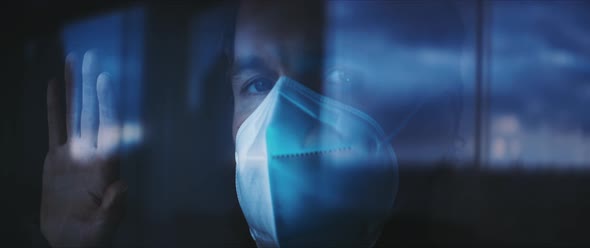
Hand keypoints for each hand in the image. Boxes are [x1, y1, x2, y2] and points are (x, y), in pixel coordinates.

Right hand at [40, 51, 126, 246]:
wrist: (68, 242)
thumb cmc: (89, 238)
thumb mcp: (103, 228)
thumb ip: (114, 209)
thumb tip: (124, 186)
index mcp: (105, 168)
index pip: (109, 130)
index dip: (106, 105)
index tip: (105, 82)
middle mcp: (91, 155)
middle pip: (91, 114)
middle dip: (91, 87)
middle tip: (90, 59)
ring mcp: (74, 155)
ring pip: (73, 115)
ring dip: (73, 90)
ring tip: (72, 62)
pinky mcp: (56, 160)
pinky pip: (54, 127)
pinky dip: (53, 107)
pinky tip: (52, 86)